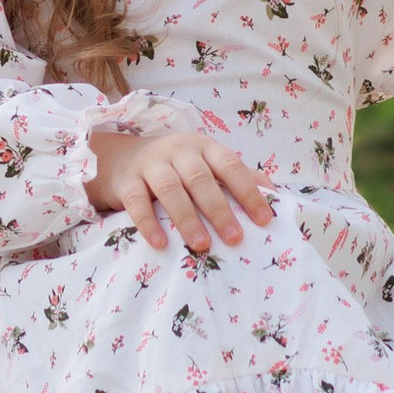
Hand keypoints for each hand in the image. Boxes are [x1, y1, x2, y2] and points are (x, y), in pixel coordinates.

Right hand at [87, 126, 274, 254]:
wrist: (119, 157)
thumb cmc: (173, 165)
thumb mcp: (205, 162)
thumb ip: (236, 175)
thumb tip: (274, 192)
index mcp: (204, 147)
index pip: (231, 165)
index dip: (249, 191)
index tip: (264, 220)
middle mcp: (179, 151)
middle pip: (201, 179)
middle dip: (220, 210)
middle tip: (235, 238)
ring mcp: (151, 164)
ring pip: (170, 189)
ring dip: (187, 218)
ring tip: (201, 245)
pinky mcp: (126, 181)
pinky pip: (137, 202)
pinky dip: (148, 223)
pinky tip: (160, 244)